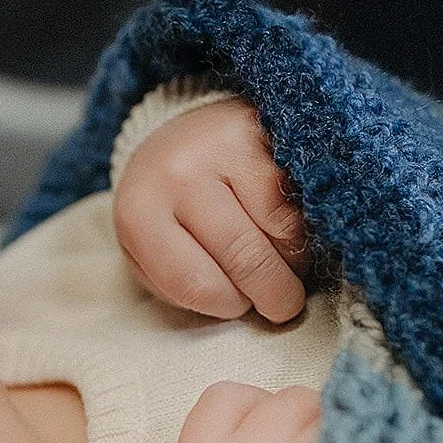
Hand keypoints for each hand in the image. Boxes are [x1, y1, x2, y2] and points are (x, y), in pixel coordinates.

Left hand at [113, 95, 311, 321]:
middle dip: (273, 294)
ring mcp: (221, 148)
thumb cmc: (171, 212)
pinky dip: (305, 227)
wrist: (183, 141)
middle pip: (244, 257)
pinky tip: (293, 229)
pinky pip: (301, 200)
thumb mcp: (154, 254)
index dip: (227, 305)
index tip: (242, 307)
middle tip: (284, 306)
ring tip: (284, 262)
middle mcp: (176, 174)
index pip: (193, 283)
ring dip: (293, 260)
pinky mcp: (265, 131)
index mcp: (137, 213)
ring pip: (282, 230)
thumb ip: (184, 286)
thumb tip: (244, 311)